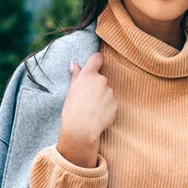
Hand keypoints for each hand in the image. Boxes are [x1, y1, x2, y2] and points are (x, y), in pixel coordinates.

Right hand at [56, 53, 116, 167]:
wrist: (81, 129)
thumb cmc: (72, 109)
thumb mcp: (71, 90)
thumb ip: (75, 75)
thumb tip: (74, 64)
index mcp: (89, 75)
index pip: (97, 58)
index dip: (97, 59)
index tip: (96, 63)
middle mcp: (102, 80)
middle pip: (101, 79)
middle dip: (96, 86)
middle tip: (87, 98)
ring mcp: (110, 92)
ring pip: (107, 92)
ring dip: (102, 98)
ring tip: (91, 109)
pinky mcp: (116, 104)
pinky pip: (111, 103)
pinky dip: (106, 108)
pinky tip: (98, 115)